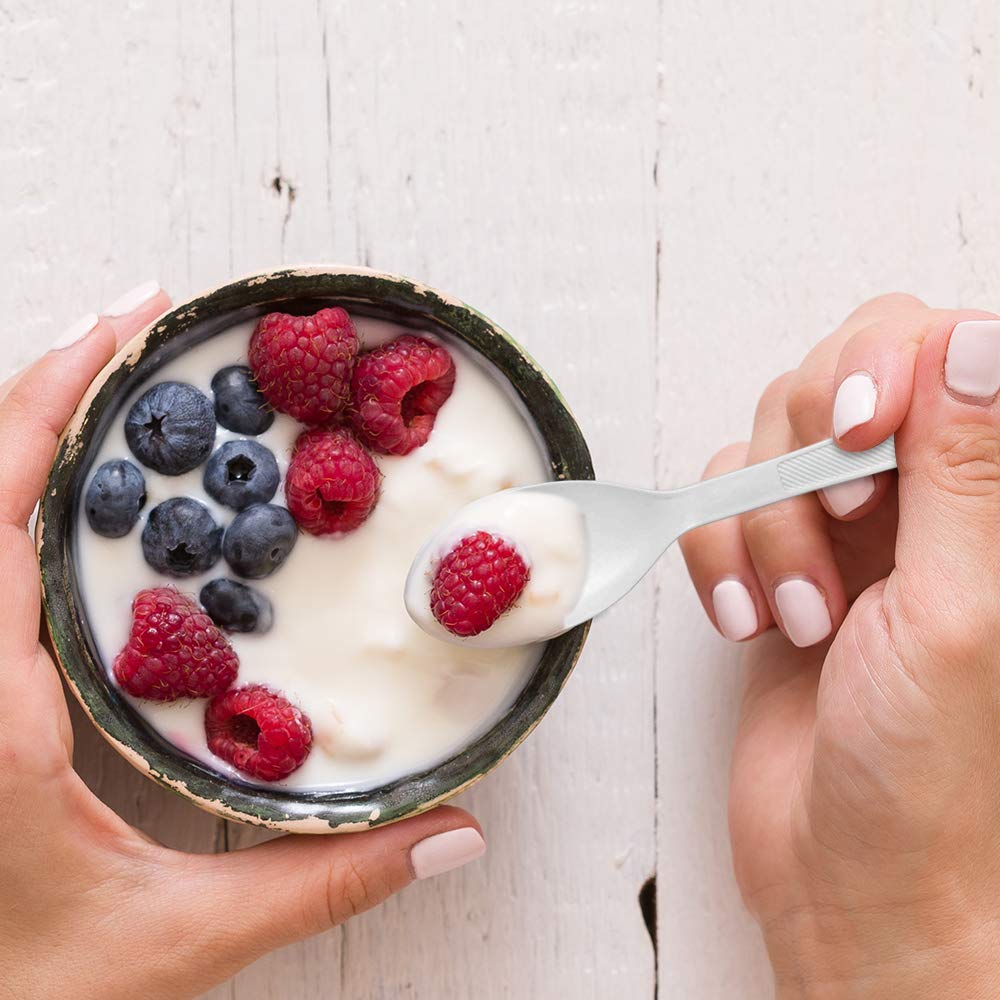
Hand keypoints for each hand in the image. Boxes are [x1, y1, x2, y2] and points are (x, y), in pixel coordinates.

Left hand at [0, 287, 484, 999]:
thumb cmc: (33, 993)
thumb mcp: (185, 937)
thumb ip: (323, 882)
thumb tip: (451, 834)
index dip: (50, 397)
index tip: (124, 321)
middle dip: (53, 382)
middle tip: (142, 324)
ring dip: (37, 430)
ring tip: (123, 381)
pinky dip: (29, 492)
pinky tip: (95, 492)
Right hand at [681, 294, 999, 995]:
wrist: (841, 865)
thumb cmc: (925, 772)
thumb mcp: (955, 612)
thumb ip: (966, 471)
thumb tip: (978, 339)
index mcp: (995, 501)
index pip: (947, 347)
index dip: (890, 364)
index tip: (858, 431)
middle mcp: (928, 495)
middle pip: (848, 370)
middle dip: (812, 452)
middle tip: (834, 522)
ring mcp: (849, 523)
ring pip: (774, 433)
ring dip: (765, 524)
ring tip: (799, 609)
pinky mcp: (780, 554)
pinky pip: (724, 498)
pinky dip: (721, 555)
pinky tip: (753, 620)